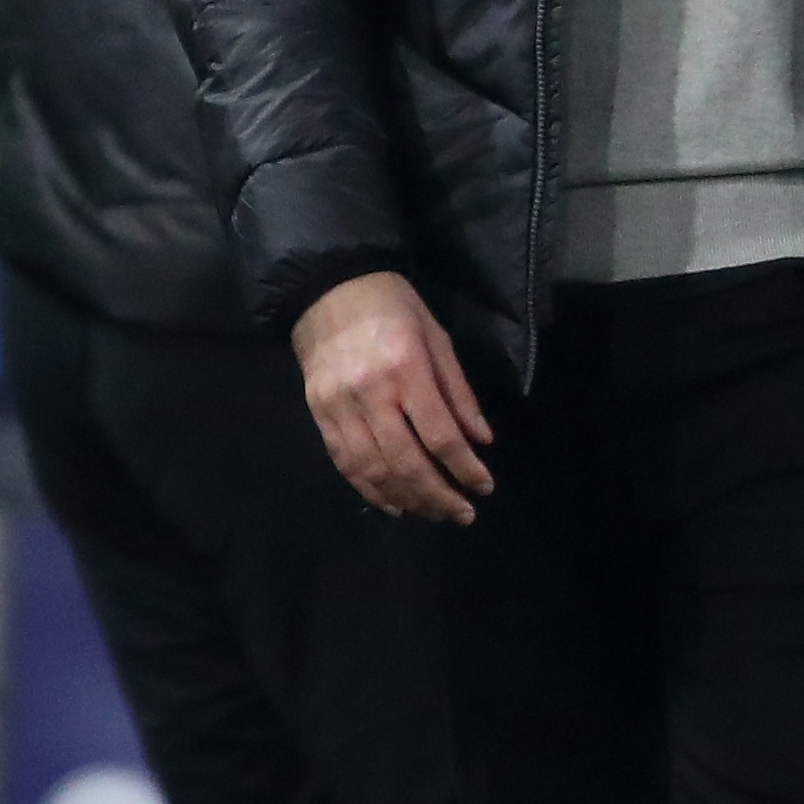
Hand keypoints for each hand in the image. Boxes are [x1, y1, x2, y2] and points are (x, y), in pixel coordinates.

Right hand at [293, 272, 492, 523]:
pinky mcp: (318, 414)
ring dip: (406, 500)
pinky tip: (394, 506)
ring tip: (432, 513)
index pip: (439, 434)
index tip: (484, 487)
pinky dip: (370, 491)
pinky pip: (345, 464)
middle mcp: (370, 393)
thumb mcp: (437, 337)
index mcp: (405, 368)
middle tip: (462, 515)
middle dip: (438, 495)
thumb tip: (481, 441)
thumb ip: (458, 392)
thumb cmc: (393, 306)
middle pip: (405, 461)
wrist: (328, 288)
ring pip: (373, 470)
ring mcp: (339, 406)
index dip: (464, 468)